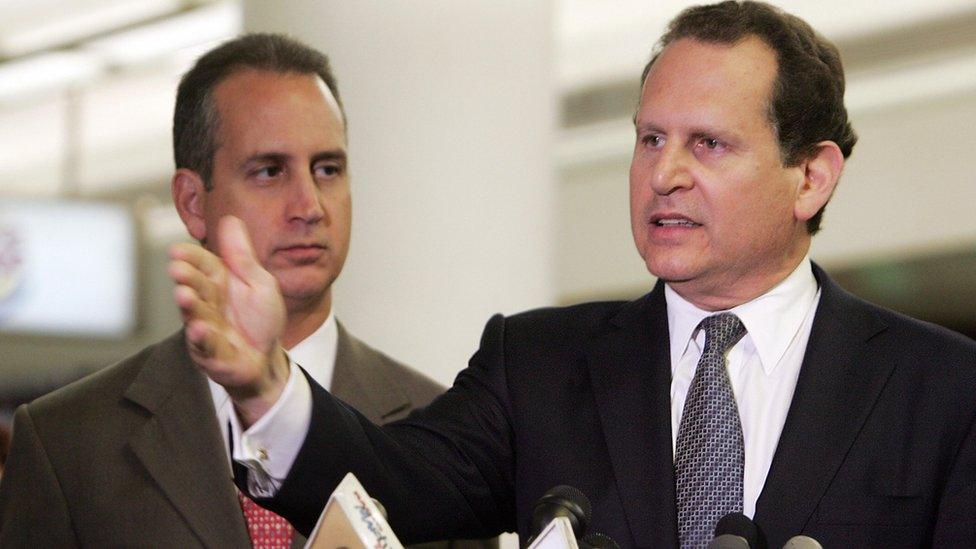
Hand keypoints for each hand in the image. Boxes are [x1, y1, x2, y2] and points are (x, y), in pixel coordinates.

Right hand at [168, 216, 287, 426]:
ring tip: (183, 295)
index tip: (177, 250)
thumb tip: (230, 218)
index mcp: (218, 282)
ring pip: (194, 315)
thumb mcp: (258, 281)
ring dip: (188, 306)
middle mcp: (207, 303)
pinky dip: (202, 339)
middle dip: (185, 279)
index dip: (191, 257)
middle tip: (177, 269)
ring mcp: (205, 329)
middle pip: (194, 287)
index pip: (202, 264)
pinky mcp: (211, 355)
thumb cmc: (260, 317)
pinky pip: (206, 346)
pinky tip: (199, 329)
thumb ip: (241, 255)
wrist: (267, 357)